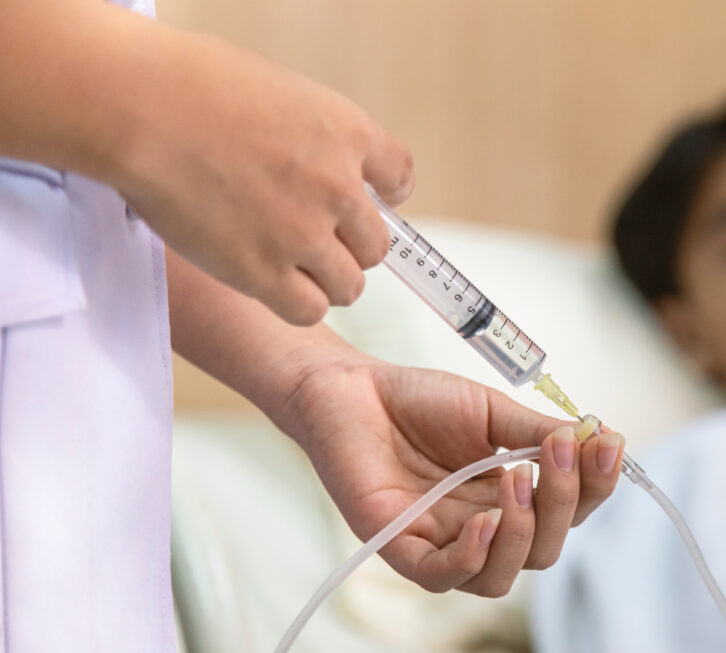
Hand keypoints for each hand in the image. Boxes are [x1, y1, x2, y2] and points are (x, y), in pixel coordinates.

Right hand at [116, 30, 412, 324]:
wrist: (140, 108)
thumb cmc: (192, 85)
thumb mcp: (281, 92)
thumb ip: (315, 136)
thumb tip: (322, 162)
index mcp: (348, 133)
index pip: (400, 175)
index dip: (386, 194)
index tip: (370, 200)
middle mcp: (338, 187)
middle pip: (377, 244)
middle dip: (350, 245)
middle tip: (316, 240)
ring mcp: (304, 233)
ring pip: (349, 284)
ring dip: (327, 281)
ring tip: (294, 268)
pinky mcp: (264, 271)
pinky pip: (308, 310)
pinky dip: (297, 303)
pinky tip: (273, 286)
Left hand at [276, 350, 624, 595]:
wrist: (353, 388)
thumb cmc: (418, 401)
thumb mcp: (492, 411)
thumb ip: (537, 432)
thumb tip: (595, 438)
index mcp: (510, 497)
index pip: (567, 511)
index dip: (594, 485)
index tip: (608, 442)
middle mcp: (481, 527)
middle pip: (544, 549)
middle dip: (563, 503)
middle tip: (558, 452)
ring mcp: (441, 541)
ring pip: (500, 575)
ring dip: (521, 534)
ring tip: (517, 481)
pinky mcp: (400, 546)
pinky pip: (442, 576)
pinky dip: (471, 556)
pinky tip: (484, 521)